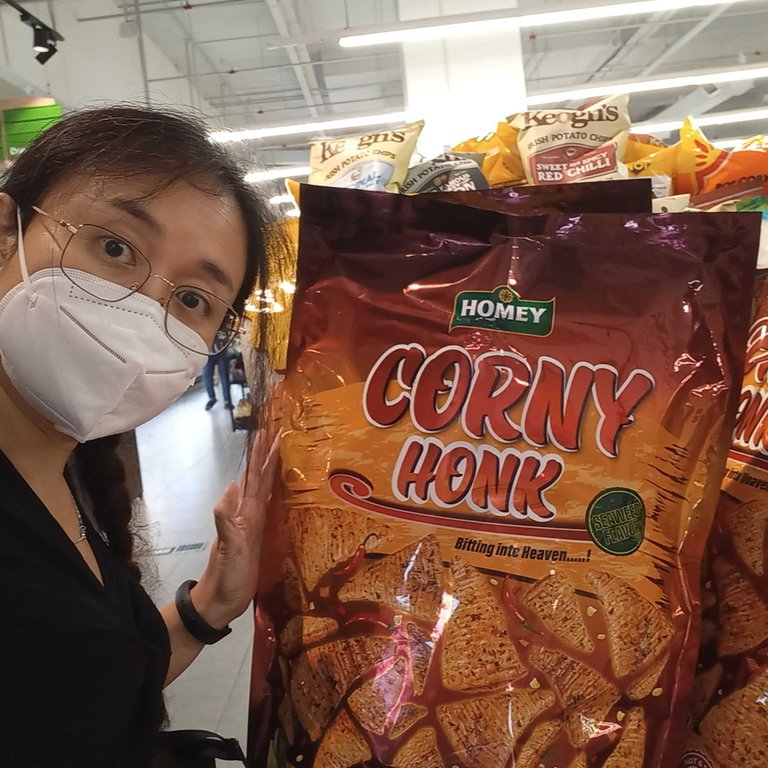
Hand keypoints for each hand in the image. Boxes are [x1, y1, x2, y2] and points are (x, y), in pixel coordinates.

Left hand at [192, 429, 279, 628]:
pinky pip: (267, 507)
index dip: (261, 457)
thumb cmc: (225, 577)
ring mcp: (252, 525)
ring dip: (268, 470)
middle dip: (266, 456)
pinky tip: (270, 487)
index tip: (269, 434)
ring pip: (263, 489)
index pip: (254, 479)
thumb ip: (227, 519)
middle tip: (275, 433)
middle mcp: (248, 515)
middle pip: (259, 479)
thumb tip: (232, 485)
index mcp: (244, 515)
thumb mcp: (228, 548)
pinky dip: (271, 492)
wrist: (220, 601)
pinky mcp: (258, 537)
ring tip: (276, 451)